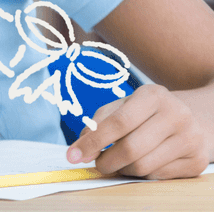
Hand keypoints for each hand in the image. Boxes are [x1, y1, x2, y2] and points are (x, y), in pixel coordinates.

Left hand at [66, 83, 210, 179]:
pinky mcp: (196, 162)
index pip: (118, 122)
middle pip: (131, 148)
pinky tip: (138, 164)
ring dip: (122, 169)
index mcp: (153, 95)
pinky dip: (141, 174)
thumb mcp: (127, 104)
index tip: (74, 154)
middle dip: (106, 161)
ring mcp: (190, 140)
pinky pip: (158, 176)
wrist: (197, 117)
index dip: (93, 141)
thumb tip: (81, 146)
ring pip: (143, 167)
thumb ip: (101, 120)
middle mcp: (175, 115)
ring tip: (116, 162)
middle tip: (96, 164)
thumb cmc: (151, 110)